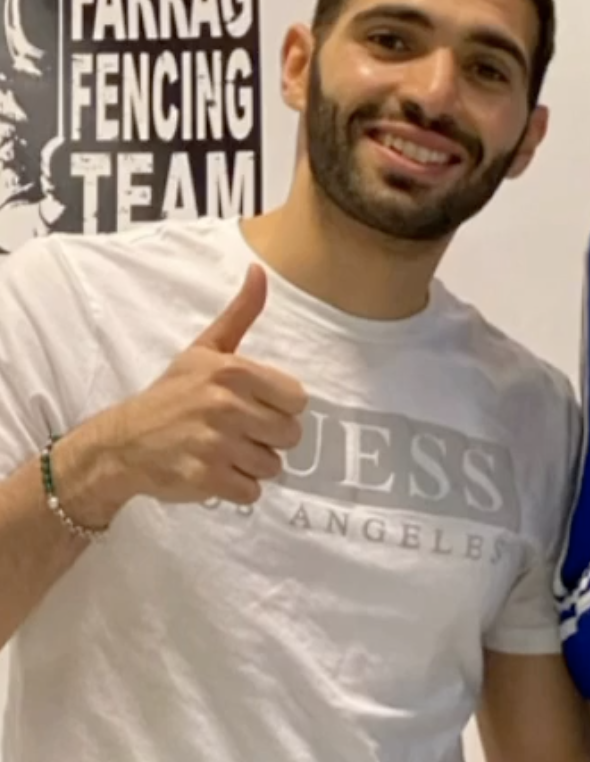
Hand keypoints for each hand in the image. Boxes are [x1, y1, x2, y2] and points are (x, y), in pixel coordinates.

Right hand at [81, 264, 307, 514]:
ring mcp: (215, 444)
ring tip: (222, 450)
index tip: (253, 405)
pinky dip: (236, 487)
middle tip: (236, 431)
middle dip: (267, 437)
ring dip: (252, 464)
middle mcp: (226, 406)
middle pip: (290, 435)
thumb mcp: (205, 349)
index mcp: (233, 372)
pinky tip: (215, 471)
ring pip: (273, 465)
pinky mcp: (206, 478)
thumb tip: (260, 270)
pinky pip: (252, 491)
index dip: (279, 406)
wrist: (121, 442)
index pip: (298, 399)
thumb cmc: (171, 394)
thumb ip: (241, 314)